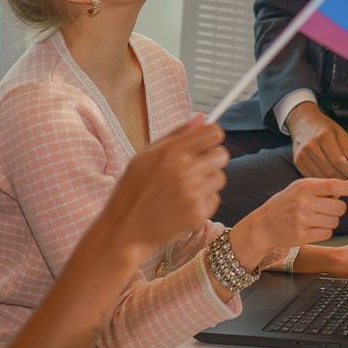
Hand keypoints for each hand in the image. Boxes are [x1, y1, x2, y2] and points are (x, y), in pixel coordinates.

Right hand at [101, 117, 224, 253]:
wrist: (125, 230)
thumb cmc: (132, 190)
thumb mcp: (145, 156)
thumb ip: (176, 134)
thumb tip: (201, 117)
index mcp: (171, 152)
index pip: (213, 133)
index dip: (211, 137)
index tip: (204, 144)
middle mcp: (185, 171)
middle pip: (222, 154)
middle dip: (211, 159)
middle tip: (194, 168)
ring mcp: (193, 194)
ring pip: (220, 178)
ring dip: (207, 181)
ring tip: (184, 188)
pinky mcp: (199, 214)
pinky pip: (214, 198)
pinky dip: (202, 201)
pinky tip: (182, 204)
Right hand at [229, 177, 347, 267]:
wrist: (263, 225)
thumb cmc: (284, 205)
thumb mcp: (298, 189)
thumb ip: (319, 187)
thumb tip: (346, 189)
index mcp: (304, 187)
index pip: (334, 185)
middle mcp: (304, 202)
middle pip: (339, 207)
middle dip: (337, 209)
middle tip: (327, 209)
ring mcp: (303, 220)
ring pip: (335, 221)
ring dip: (330, 221)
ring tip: (315, 219)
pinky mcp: (302, 235)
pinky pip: (327, 234)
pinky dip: (323, 232)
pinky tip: (310, 228)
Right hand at [286, 103, 347, 179]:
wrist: (302, 122)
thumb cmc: (323, 127)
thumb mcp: (339, 132)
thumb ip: (347, 148)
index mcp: (323, 136)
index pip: (337, 159)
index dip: (346, 169)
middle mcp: (311, 146)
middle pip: (329, 169)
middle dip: (341, 176)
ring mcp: (302, 155)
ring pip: (320, 175)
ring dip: (332, 180)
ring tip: (340, 178)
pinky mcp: (297, 161)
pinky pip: (312, 176)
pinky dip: (321, 180)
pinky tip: (328, 177)